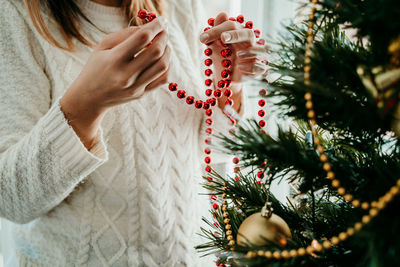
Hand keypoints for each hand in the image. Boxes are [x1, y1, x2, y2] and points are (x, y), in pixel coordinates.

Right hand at [60, 17, 169, 148]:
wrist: (90, 98)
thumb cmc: (95, 68)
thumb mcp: (102, 46)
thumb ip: (125, 34)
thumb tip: (148, 28)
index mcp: (114, 60)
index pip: (142, 38)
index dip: (156, 26)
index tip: (162, 20)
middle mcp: (126, 75)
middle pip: (156, 52)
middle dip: (164, 37)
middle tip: (163, 31)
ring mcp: (135, 87)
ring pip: (163, 66)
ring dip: (167, 51)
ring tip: (162, 45)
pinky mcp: (141, 94)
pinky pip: (163, 79)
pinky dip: (167, 66)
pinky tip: (161, 59)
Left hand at [199, 13, 267, 89]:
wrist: (224, 76)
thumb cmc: (221, 56)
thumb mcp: (214, 45)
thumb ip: (214, 32)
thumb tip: (222, 14)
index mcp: (238, 33)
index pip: (232, 26)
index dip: (221, 29)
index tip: (212, 36)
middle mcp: (249, 43)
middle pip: (249, 34)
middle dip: (237, 35)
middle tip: (223, 38)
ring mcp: (255, 56)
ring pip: (260, 49)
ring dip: (249, 52)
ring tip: (238, 55)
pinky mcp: (257, 70)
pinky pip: (260, 67)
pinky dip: (251, 67)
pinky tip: (240, 67)